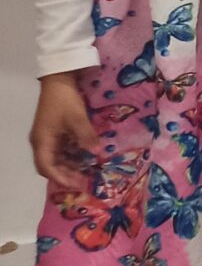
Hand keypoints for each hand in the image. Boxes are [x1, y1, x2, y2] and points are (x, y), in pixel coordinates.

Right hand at [30, 74, 96, 195]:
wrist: (58, 81)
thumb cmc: (64, 101)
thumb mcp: (77, 118)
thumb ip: (86, 136)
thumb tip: (97, 153)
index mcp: (42, 141)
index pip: (46, 167)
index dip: (60, 178)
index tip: (76, 184)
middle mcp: (41, 142)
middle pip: (49, 165)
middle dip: (65, 175)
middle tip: (84, 181)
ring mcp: (46, 137)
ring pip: (55, 159)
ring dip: (68, 166)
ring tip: (86, 172)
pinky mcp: (53, 132)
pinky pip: (60, 149)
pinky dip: (70, 156)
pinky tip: (85, 158)